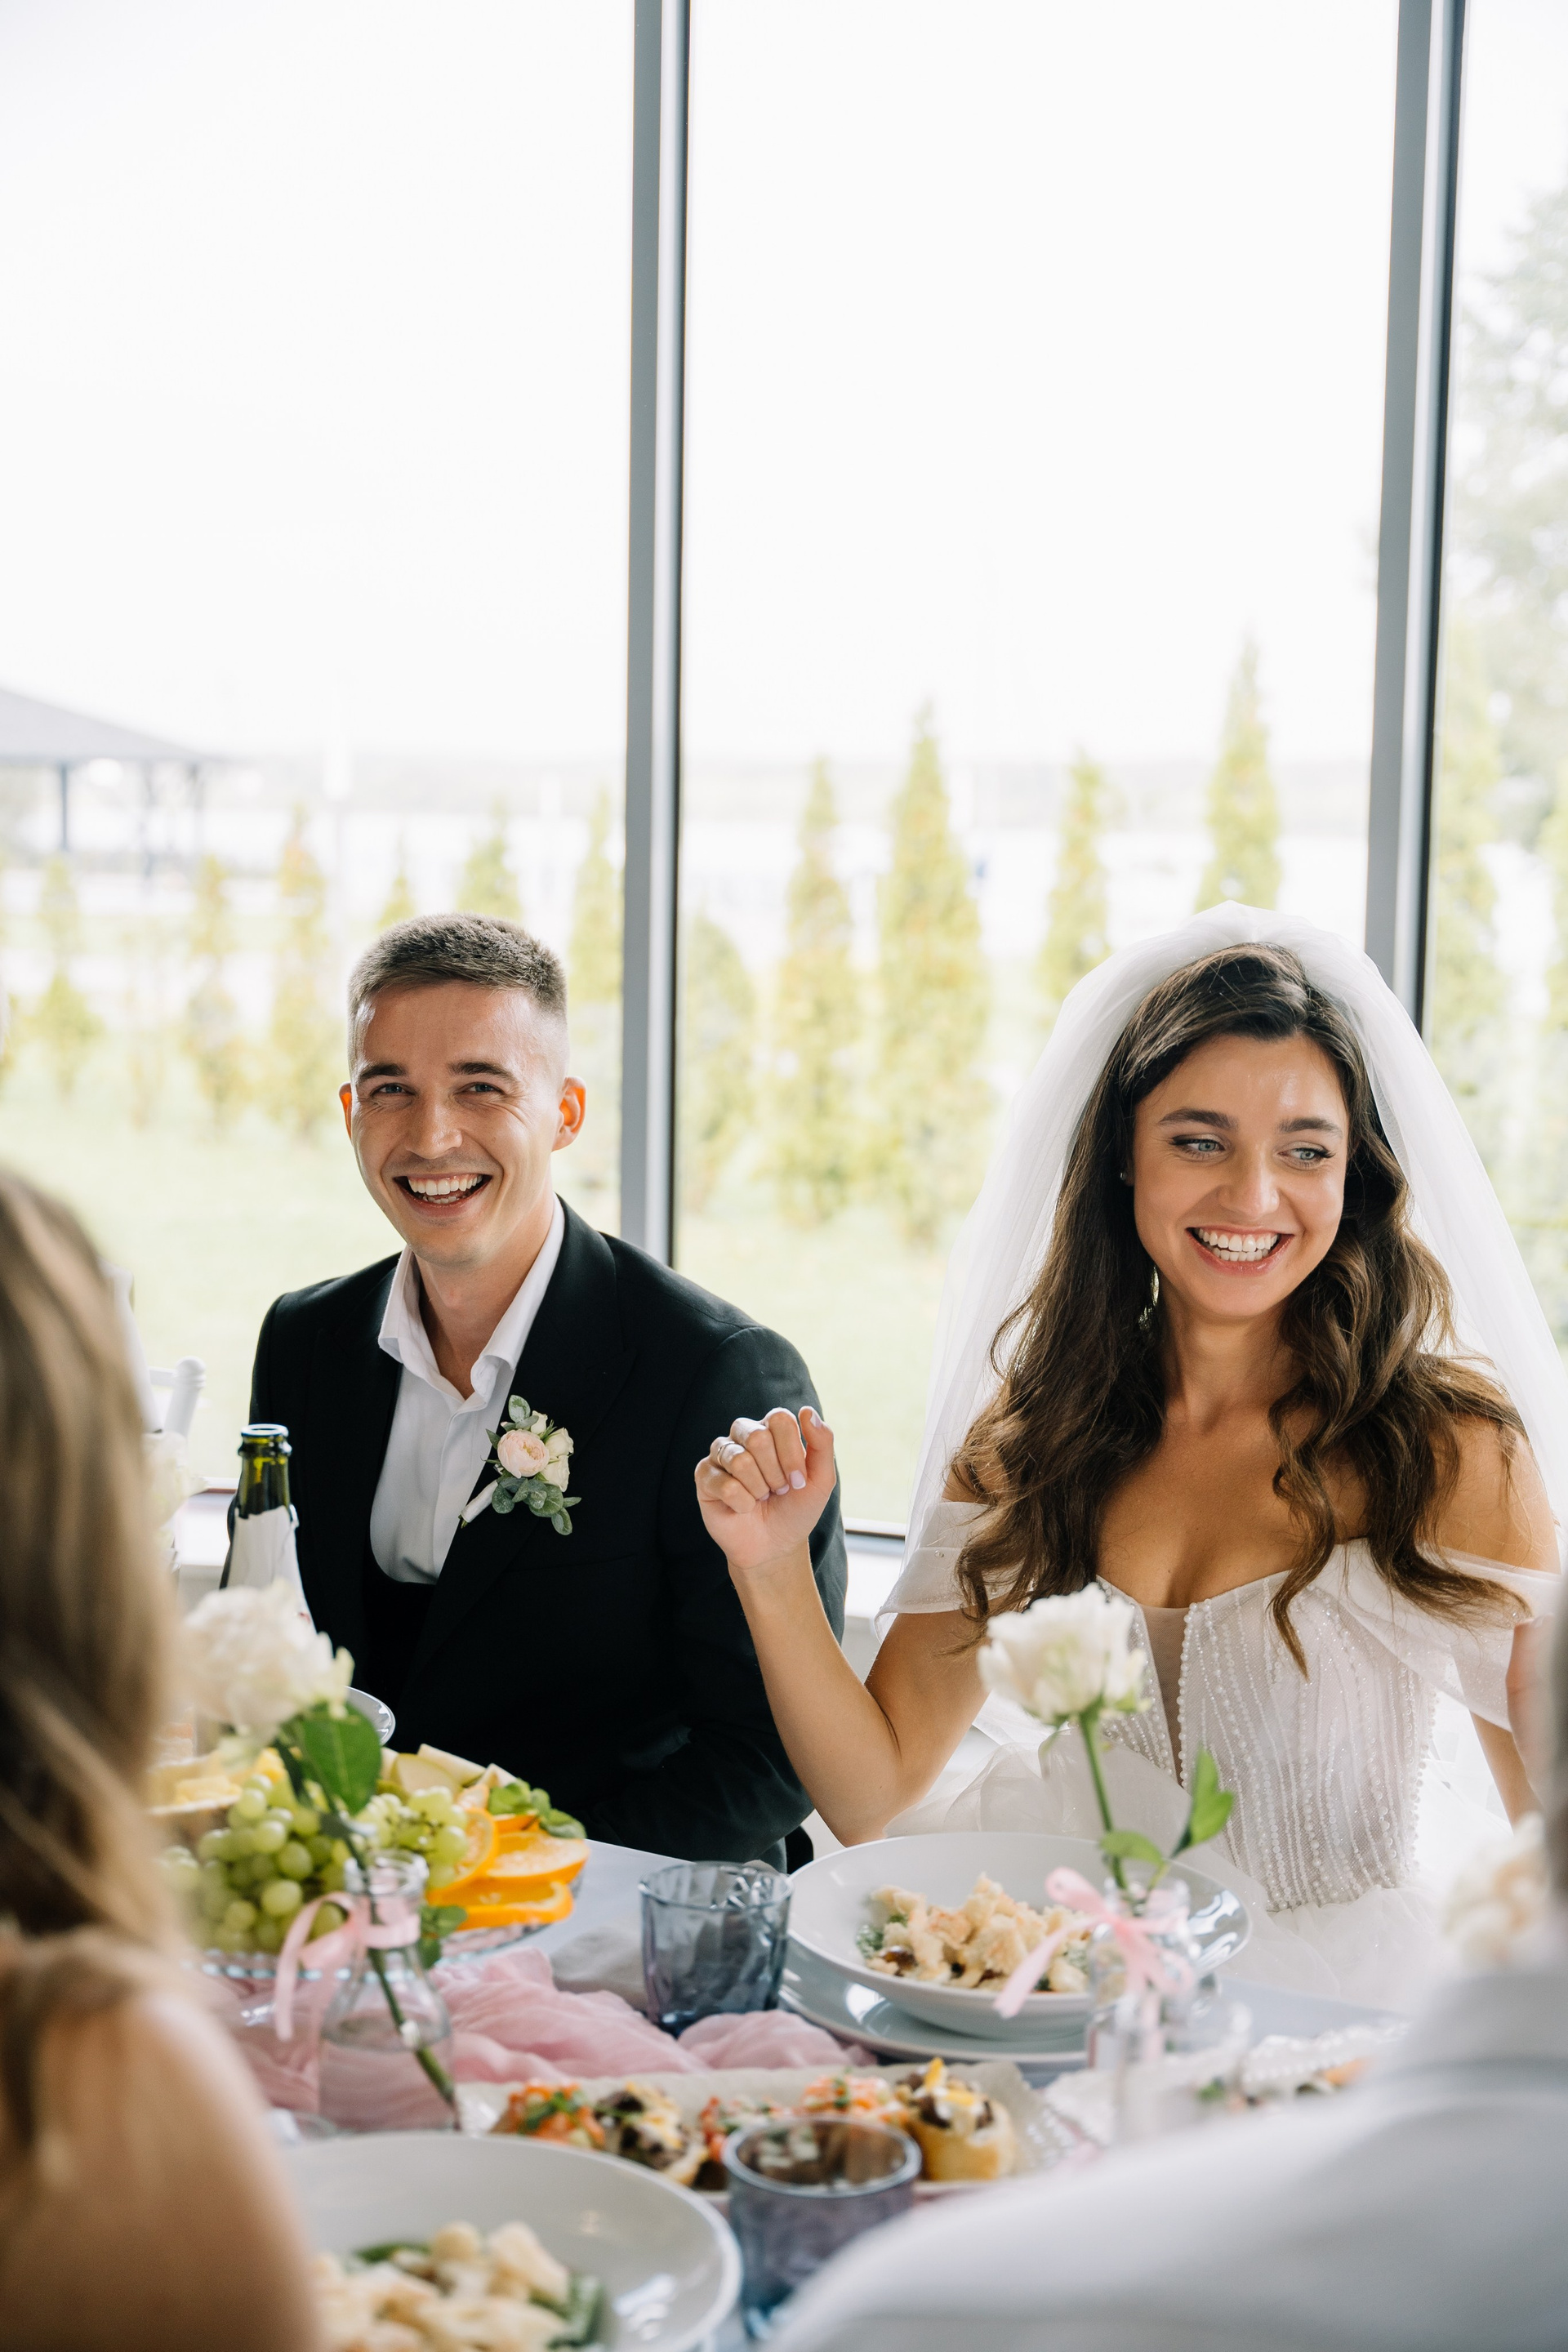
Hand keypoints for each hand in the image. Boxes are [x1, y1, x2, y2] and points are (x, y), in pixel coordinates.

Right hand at [695, 1405, 835, 1574]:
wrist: (775, 1546)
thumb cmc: (797, 1509)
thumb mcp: (821, 1479)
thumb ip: (822, 1443)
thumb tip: (807, 1411)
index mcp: (772, 1428)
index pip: (779, 1420)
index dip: (792, 1454)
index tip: (798, 1481)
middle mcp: (744, 1434)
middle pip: (758, 1437)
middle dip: (775, 1474)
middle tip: (777, 1490)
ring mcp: (721, 1453)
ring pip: (740, 1460)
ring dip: (758, 1489)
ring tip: (760, 1498)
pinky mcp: (704, 1475)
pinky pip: (725, 1484)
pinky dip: (742, 1504)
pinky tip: (743, 1508)